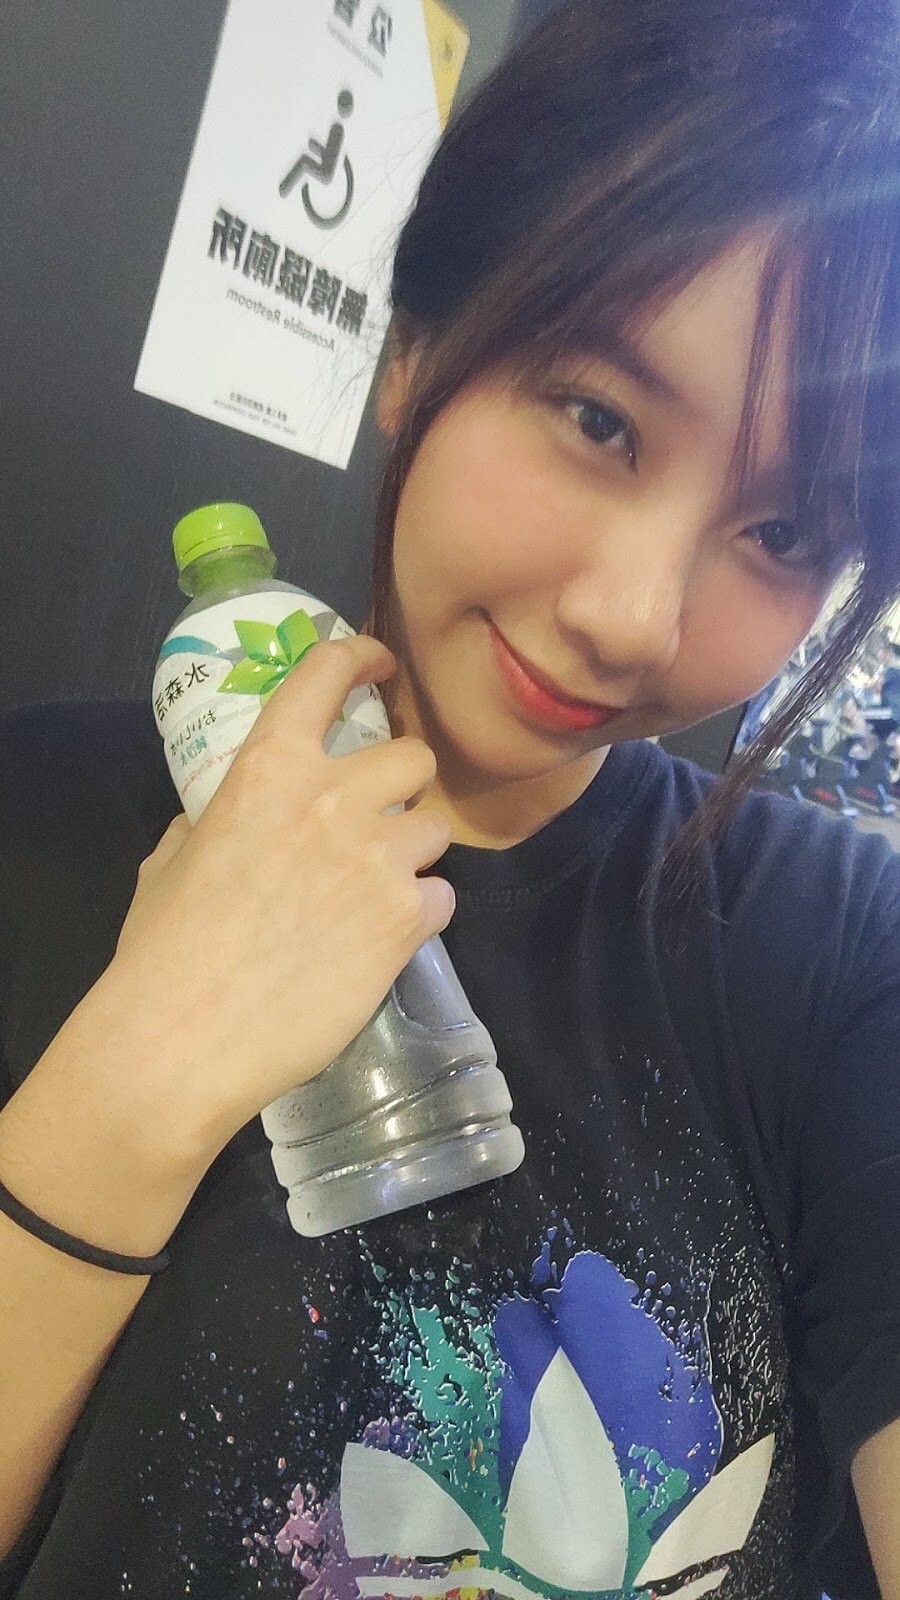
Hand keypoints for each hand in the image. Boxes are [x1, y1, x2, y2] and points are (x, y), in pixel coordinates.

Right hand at [104, 636, 454, 1162]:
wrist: (182, 1039)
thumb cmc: (162, 950)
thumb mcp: (172, 860)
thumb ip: (211, 820)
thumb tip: (225, 817)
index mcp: (267, 768)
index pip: (326, 674)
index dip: (362, 657)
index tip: (380, 663)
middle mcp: (332, 798)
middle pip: (410, 755)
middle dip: (401, 781)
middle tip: (379, 816)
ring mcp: (377, 858)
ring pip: (435, 826)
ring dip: (413, 850)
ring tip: (379, 888)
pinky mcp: (404, 920)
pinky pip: (440, 896)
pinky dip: (419, 912)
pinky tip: (384, 939)